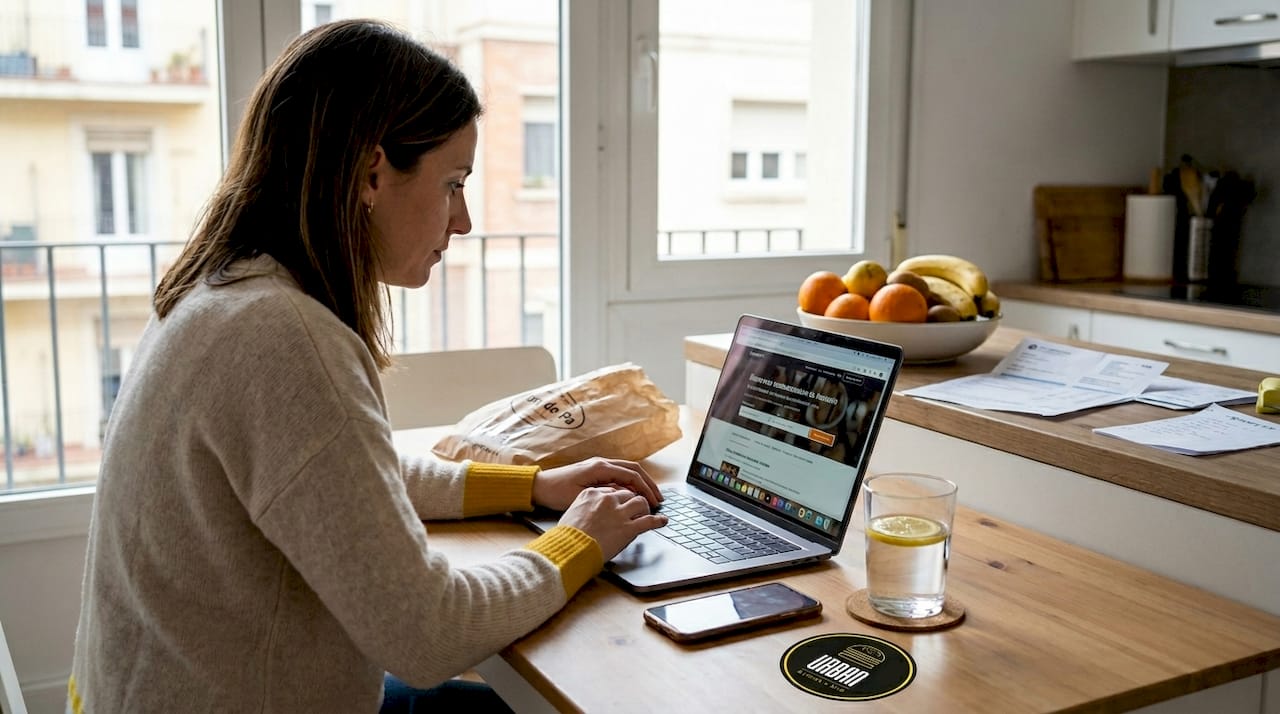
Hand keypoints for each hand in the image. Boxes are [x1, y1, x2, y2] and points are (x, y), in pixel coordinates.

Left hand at [532, 457, 663, 511]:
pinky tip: (633, 496)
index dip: (646, 489)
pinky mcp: (595, 471)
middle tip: (659, 499)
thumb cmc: (556, 492)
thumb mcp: (582, 496)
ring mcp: (599, 466)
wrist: (539, 486)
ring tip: (650, 497)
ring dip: (641, 483)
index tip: (654, 502)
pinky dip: (630, 484)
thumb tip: (625, 495)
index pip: (632, 475)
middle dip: (649, 484)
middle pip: (634, 470)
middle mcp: (602, 463)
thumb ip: (605, 494)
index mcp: (600, 467)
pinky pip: (619, 475)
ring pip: (627, 471)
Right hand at [557, 486, 667, 560]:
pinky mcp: (628, 528)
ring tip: (650, 511)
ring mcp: (619, 513)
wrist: (569, 549)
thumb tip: (589, 511)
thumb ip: (583, 507)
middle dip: (633, 499)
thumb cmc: (566, 536)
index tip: (622, 500)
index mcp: (591, 493)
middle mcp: (607, 499)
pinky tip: (663, 521)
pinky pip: (648, 521)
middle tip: (638, 505)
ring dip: (646, 506)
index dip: (619, 496)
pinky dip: (658, 521)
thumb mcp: (570, 513)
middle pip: (627, 493)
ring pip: (640, 502)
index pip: (612, 488)